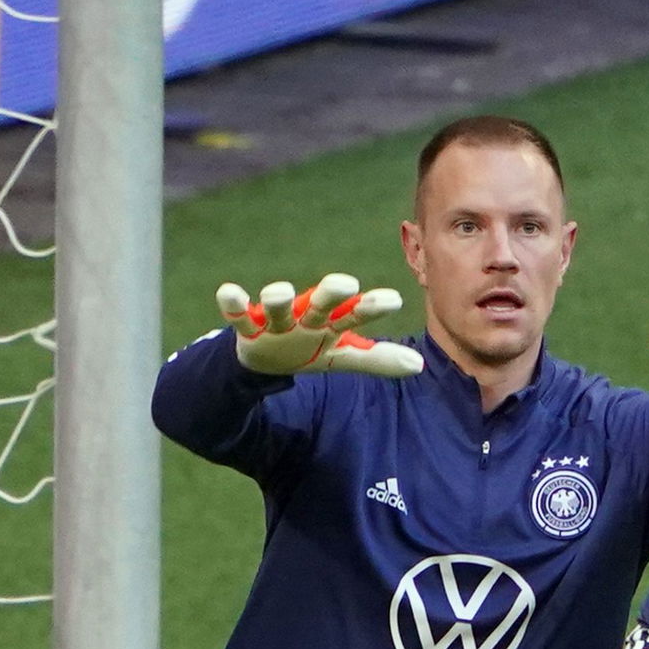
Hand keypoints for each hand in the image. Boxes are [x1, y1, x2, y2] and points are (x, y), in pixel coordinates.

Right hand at [217, 272, 423, 377]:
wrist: (265, 357)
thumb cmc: (310, 347)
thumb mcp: (343, 355)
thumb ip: (377, 360)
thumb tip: (419, 366)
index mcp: (331, 322)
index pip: (356, 313)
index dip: (372, 307)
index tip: (394, 301)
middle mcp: (306, 316)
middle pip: (320, 303)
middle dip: (331, 293)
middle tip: (346, 283)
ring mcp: (276, 320)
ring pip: (277, 305)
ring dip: (276, 297)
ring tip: (279, 291)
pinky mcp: (247, 328)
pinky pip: (238, 315)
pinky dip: (232, 304)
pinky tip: (228, 292)